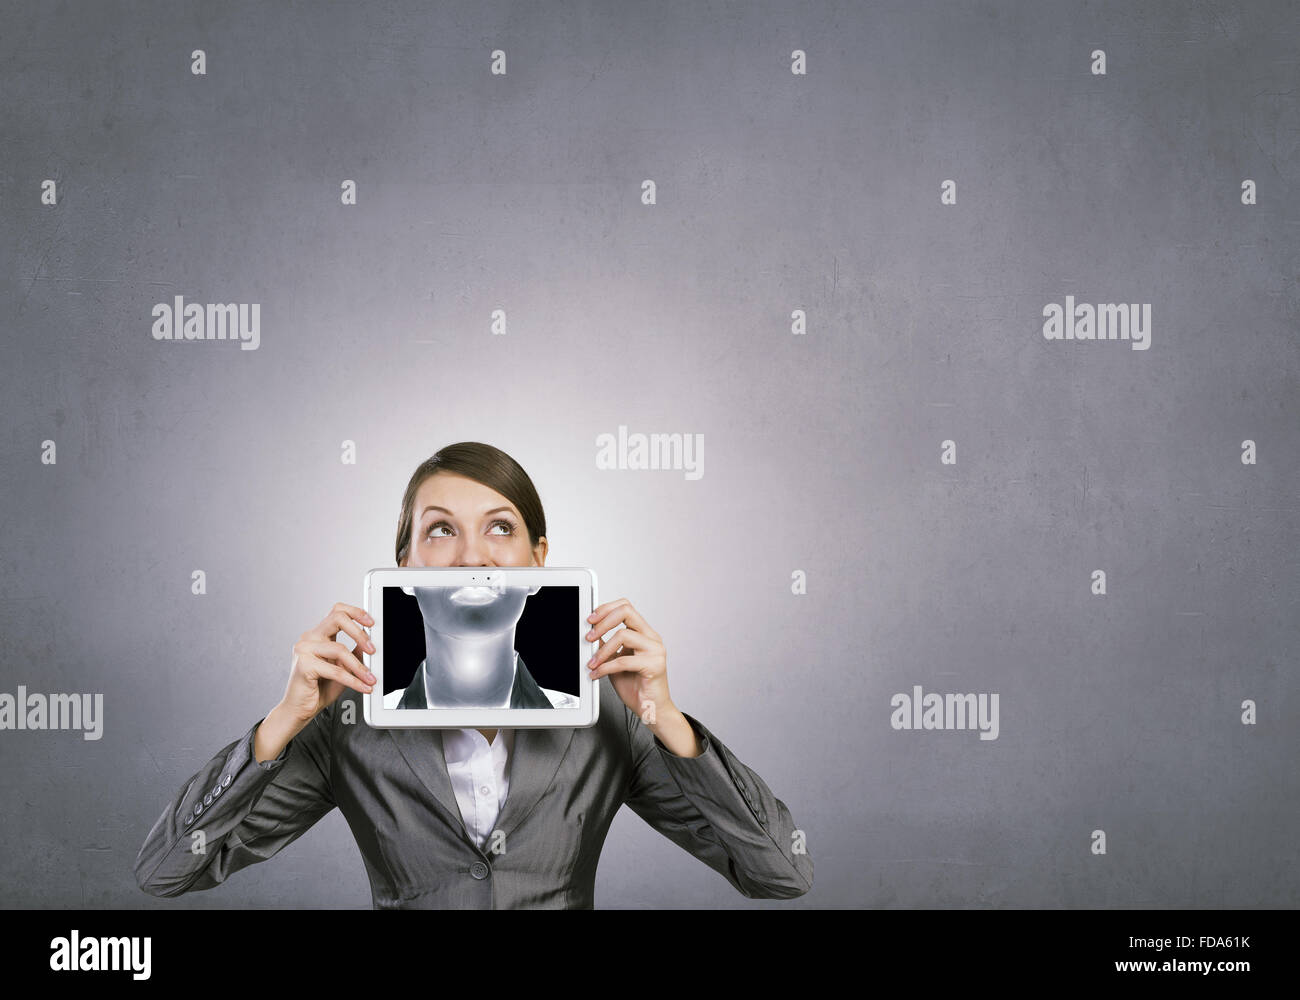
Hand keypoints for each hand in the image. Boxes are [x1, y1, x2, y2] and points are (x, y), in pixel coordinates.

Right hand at [280, 602, 376, 724]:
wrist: (299, 709)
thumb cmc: (318, 689)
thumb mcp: (343, 667)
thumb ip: (354, 653)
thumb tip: (371, 643)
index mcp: (318, 635)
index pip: (337, 612)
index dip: (356, 613)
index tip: (372, 623)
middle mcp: (309, 638)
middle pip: (337, 619)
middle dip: (359, 632)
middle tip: (373, 649)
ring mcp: (304, 650)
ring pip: (340, 649)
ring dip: (359, 666)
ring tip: (370, 678)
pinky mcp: (304, 665)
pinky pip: (335, 670)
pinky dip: (353, 680)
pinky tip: (362, 686)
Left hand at [586, 599, 698, 755]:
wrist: (651, 709)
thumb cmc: (635, 686)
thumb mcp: (615, 660)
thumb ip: (606, 646)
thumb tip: (590, 633)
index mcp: (644, 633)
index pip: (626, 607)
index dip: (606, 609)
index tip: (590, 619)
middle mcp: (652, 638)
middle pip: (627, 611)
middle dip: (603, 621)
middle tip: (589, 636)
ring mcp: (655, 650)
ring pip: (623, 635)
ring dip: (602, 650)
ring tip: (592, 663)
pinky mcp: (654, 665)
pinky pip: (624, 660)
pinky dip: (605, 667)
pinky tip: (597, 674)